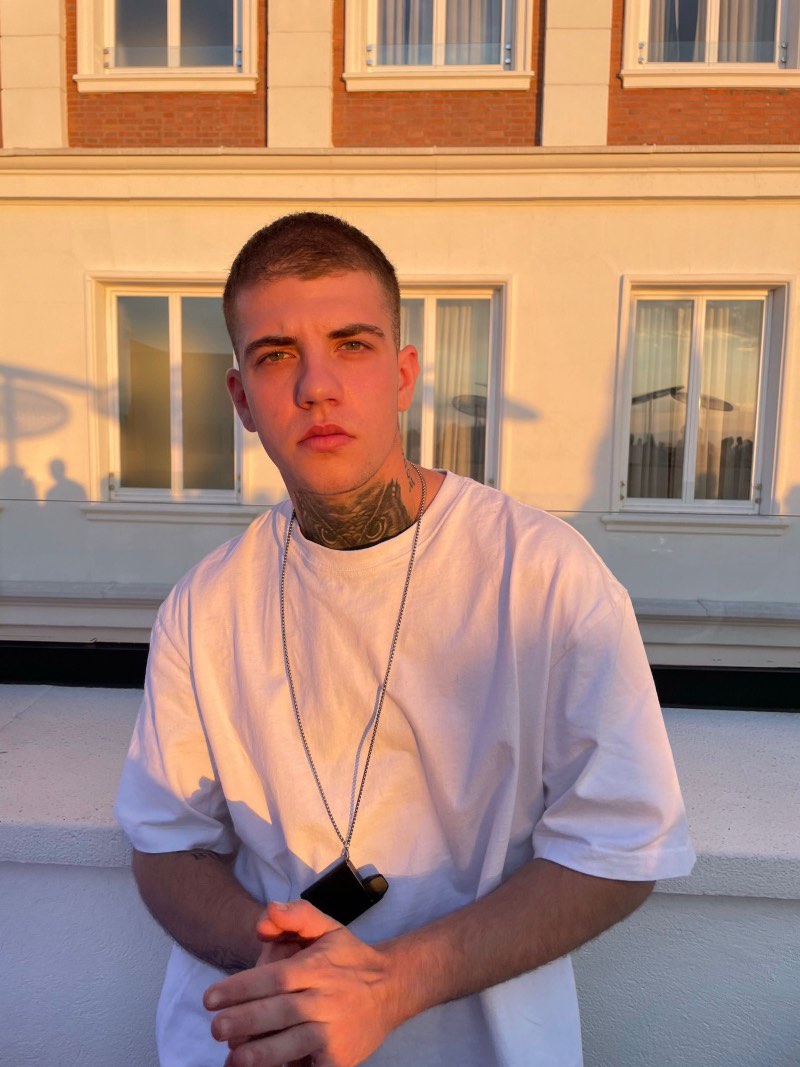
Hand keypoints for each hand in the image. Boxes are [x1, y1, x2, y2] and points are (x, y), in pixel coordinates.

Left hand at [204, 900, 398, 1066]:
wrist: (393, 988)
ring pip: (292, 1043)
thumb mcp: (328, 927)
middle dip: (244, 1020)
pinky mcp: (340, 1059)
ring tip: (231, 1059)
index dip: (241, 987)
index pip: (275, 977)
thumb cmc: (350, 958)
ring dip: (259, 1053)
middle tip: (215, 1028)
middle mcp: (326, 999)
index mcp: (318, 967)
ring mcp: (334, 1032)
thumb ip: (297, 915)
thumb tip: (267, 912)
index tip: (210, 998)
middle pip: (279, 1011)